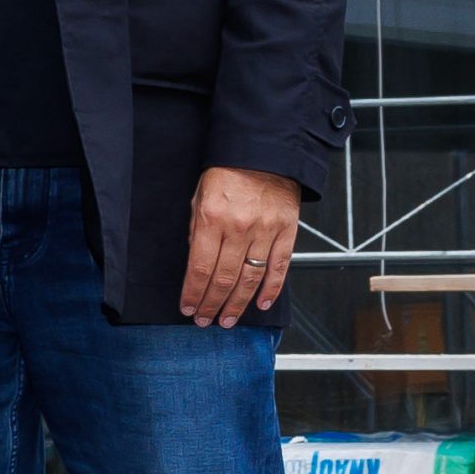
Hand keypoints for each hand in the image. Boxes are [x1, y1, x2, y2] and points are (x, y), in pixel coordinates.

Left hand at [178, 167, 302, 327]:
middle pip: (224, 278)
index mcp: (211, 219)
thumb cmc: (227, 174)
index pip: (199, 267)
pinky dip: (271, 289)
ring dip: (238, 304)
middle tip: (205, 320)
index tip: (188, 308)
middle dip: (212, 304)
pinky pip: (279, 267)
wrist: (264, 153)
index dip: (193, 293)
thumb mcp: (199, 198)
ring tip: (228, 320)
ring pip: (250, 278)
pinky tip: (261, 304)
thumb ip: (196, 231)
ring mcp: (265, 231)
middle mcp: (238, 228)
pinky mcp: (286, 231)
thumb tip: (196, 264)